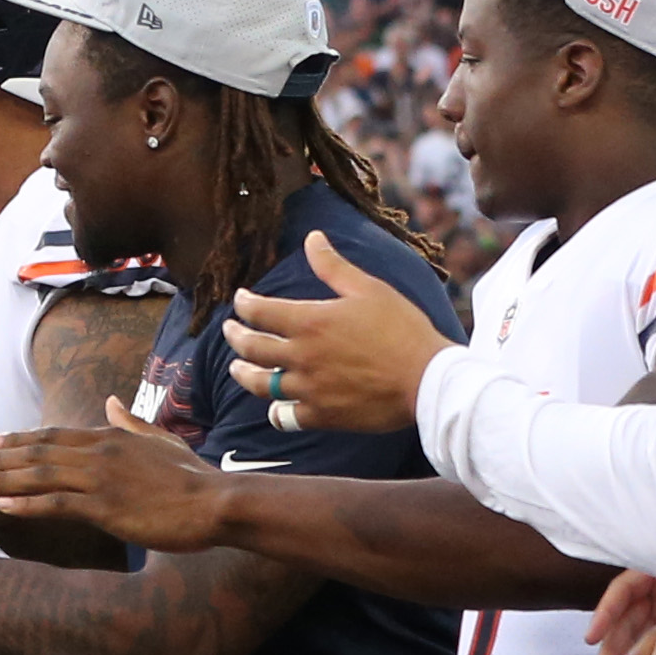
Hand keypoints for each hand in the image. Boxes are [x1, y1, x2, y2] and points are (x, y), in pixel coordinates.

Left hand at [0, 413, 238, 550]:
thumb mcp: (160, 441)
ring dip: (2, 474)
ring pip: (39, 473)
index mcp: (110, 437)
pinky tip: (1, 504)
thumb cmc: (193, 478)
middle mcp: (100, 452)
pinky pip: (56, 502)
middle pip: (38, 450)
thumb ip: (131, 422)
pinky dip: (26, 502)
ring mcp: (101, 479)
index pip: (54, 435)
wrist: (218, 502)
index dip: (20, 438)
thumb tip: (110, 402)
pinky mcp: (106, 506)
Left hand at [220, 232, 446, 434]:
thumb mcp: (368, 288)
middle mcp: (301, 356)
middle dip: (234, 337)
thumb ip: (333, 266)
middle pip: (251, 348)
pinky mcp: (321, 416)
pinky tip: (275, 407)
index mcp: (309, 322)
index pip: (259, 312)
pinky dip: (276, 412)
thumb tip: (312, 237)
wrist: (426, 380)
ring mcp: (308, 389)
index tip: (240, 300)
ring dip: (244, 374)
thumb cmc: (401, 328)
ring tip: (238, 369)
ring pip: (260, 385)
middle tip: (229, 331)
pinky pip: (285, 417)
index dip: (244, 304)